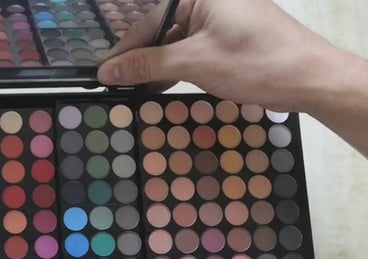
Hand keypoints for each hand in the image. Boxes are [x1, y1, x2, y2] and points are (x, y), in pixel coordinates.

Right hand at [97, 0, 336, 112]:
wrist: (314, 80)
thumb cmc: (257, 63)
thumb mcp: (195, 63)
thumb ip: (147, 64)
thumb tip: (107, 71)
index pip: (149, 22)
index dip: (123, 51)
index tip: (101, 74)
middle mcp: (211, 1)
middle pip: (162, 31)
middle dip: (140, 60)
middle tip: (115, 87)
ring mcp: (224, 19)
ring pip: (177, 44)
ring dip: (157, 68)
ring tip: (134, 92)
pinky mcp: (232, 38)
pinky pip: (194, 51)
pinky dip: (177, 70)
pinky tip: (161, 87)